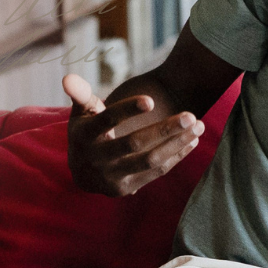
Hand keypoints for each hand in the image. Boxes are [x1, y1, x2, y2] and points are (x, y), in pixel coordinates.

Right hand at [65, 74, 204, 196]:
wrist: (82, 174)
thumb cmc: (86, 133)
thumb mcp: (81, 113)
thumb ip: (81, 94)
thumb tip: (68, 77)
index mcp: (84, 135)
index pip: (107, 120)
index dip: (128, 110)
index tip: (151, 100)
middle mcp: (96, 159)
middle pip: (134, 143)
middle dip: (164, 129)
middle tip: (190, 115)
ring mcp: (111, 176)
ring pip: (150, 160)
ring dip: (177, 144)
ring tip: (199, 126)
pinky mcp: (126, 189)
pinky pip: (156, 172)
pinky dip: (176, 156)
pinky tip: (193, 140)